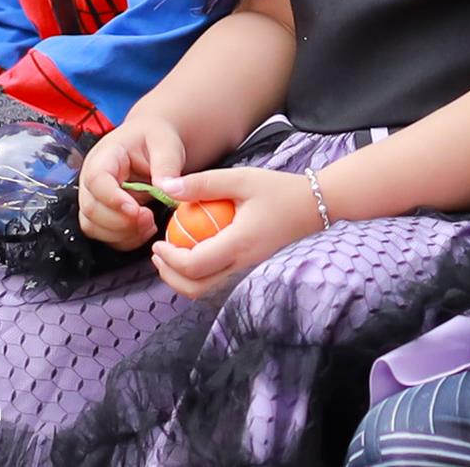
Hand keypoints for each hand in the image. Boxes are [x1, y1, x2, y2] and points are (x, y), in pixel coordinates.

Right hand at [78, 116, 187, 250]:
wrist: (152, 142)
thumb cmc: (155, 140)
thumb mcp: (166, 144)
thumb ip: (166, 165)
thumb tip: (167, 189)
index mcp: (104, 157)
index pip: (96, 180)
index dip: (112, 198)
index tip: (135, 209)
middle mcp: (91, 180)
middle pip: (91, 209)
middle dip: (120, 221)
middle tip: (149, 219)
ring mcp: (94, 199)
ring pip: (93, 227)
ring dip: (121, 233)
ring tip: (149, 225)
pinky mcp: (101, 214)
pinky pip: (103, 236)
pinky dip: (124, 239)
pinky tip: (144, 230)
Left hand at [147, 166, 320, 299]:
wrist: (313, 205)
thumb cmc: (277, 189)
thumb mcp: (240, 178)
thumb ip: (203, 184)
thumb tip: (167, 188)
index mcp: (239, 244)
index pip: (195, 265)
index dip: (169, 260)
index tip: (157, 244)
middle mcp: (243, 265)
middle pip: (197, 289)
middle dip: (170, 277)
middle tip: (158, 255)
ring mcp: (248, 271)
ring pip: (207, 292)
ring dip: (183, 280)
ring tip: (171, 257)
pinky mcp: (250, 270)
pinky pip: (218, 283)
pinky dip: (199, 277)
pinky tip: (194, 255)